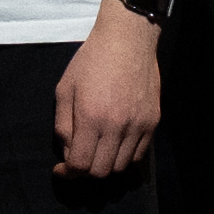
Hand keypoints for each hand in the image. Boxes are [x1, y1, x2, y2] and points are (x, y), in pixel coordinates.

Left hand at [48, 0, 162, 182]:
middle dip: (85, 171)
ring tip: (96, 151)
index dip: (68, 173)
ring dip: (105, 165)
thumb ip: (63, 125)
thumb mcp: (65, 89)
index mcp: (91, 117)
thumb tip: (68, 152)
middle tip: (77, 159)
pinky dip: (124, 157)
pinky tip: (114, 144)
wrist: (127, 40)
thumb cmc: (91, 61)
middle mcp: (117, 126)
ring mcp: (138, 125)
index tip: (61, 169)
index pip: (81, 164)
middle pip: (101, 171)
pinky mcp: (152, 122)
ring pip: (122, 166)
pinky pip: (139, 154)